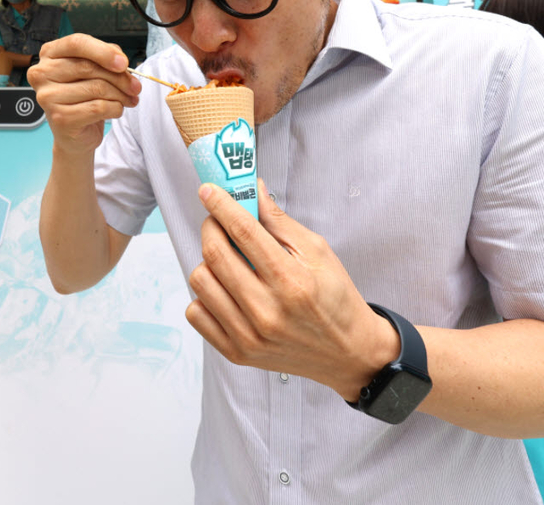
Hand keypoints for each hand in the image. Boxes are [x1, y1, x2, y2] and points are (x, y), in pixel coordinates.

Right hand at [27, 34, 140, 157]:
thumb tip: (121, 62)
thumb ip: (106, 58)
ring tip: (129, 99)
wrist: (75, 134)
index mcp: (50, 53)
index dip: (103, 51)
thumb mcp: (94, 70)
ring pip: (97, 88)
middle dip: (120, 77)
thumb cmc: (84, 97)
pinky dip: (115, 109)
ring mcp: (48, 97)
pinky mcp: (60, 118)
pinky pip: (98, 108)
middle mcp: (42, 73)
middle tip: (136, 87)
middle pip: (89, 67)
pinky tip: (116, 110)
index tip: (124, 63)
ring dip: (121, 95)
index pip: (76, 43)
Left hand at [185, 182, 399, 400]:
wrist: (347, 353)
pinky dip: (205, 296)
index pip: (244, 232)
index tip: (208, 190)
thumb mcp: (318, 252)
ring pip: (200, 281)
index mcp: (292, 281)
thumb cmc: (335, 298)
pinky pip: (196, 313)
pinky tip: (226, 290)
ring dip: (208, 262)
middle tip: (220, 221)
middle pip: (215, 254)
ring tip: (229, 261)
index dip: (221, 205)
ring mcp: (249, 336)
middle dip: (211, 226)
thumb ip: (279, 222)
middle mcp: (267, 311)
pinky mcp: (237, 353)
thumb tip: (252, 190)